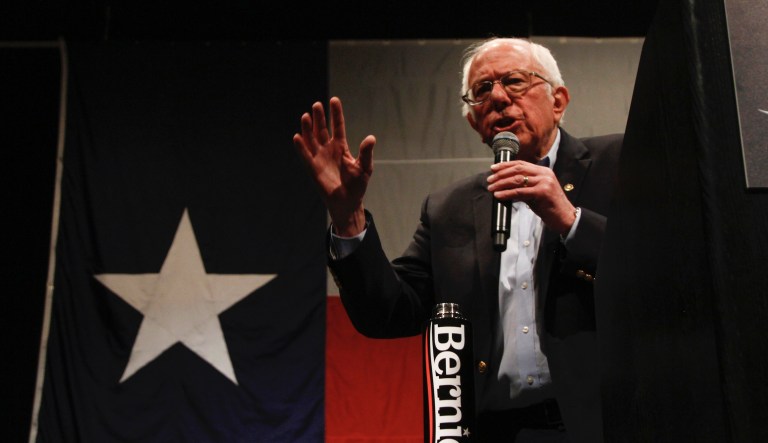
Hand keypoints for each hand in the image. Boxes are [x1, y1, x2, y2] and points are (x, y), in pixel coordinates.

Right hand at [293, 97, 375, 236]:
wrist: (347, 203)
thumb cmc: (357, 185)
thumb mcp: (365, 167)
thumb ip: (366, 153)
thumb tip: (370, 138)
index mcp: (341, 147)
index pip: (337, 126)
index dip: (336, 113)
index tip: (334, 100)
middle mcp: (328, 149)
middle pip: (322, 129)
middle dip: (319, 117)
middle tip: (317, 105)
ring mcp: (319, 157)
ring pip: (311, 139)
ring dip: (308, 128)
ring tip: (306, 116)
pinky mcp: (312, 168)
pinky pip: (305, 155)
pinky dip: (301, 146)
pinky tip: (298, 136)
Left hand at [487, 161, 576, 234]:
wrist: (565, 218)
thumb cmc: (550, 207)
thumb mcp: (537, 192)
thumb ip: (525, 186)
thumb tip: (506, 185)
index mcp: (543, 171)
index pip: (521, 164)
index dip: (506, 165)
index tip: (494, 168)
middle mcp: (544, 174)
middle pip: (517, 170)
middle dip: (501, 174)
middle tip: (490, 179)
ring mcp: (544, 182)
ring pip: (517, 180)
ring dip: (501, 183)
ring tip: (491, 188)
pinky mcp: (542, 192)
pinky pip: (519, 192)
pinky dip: (507, 193)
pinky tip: (499, 195)